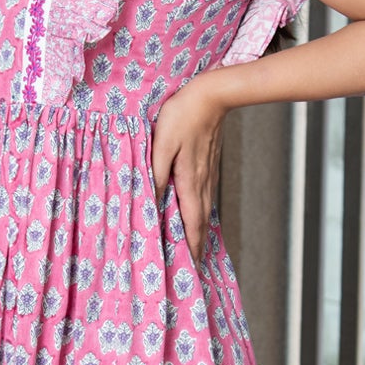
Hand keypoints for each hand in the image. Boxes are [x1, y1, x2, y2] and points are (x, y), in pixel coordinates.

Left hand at [151, 76, 227, 266]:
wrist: (213, 94)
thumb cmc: (182, 115)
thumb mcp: (161, 144)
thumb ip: (156, 174)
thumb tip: (152, 202)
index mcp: (190, 182)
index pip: (191, 224)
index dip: (191, 248)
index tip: (190, 270)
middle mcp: (203, 183)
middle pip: (201, 224)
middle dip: (196, 247)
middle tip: (192, 270)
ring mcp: (208, 175)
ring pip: (204, 212)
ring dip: (199, 233)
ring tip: (193, 251)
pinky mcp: (208, 166)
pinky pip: (204, 198)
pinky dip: (200, 215)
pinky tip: (195, 218)